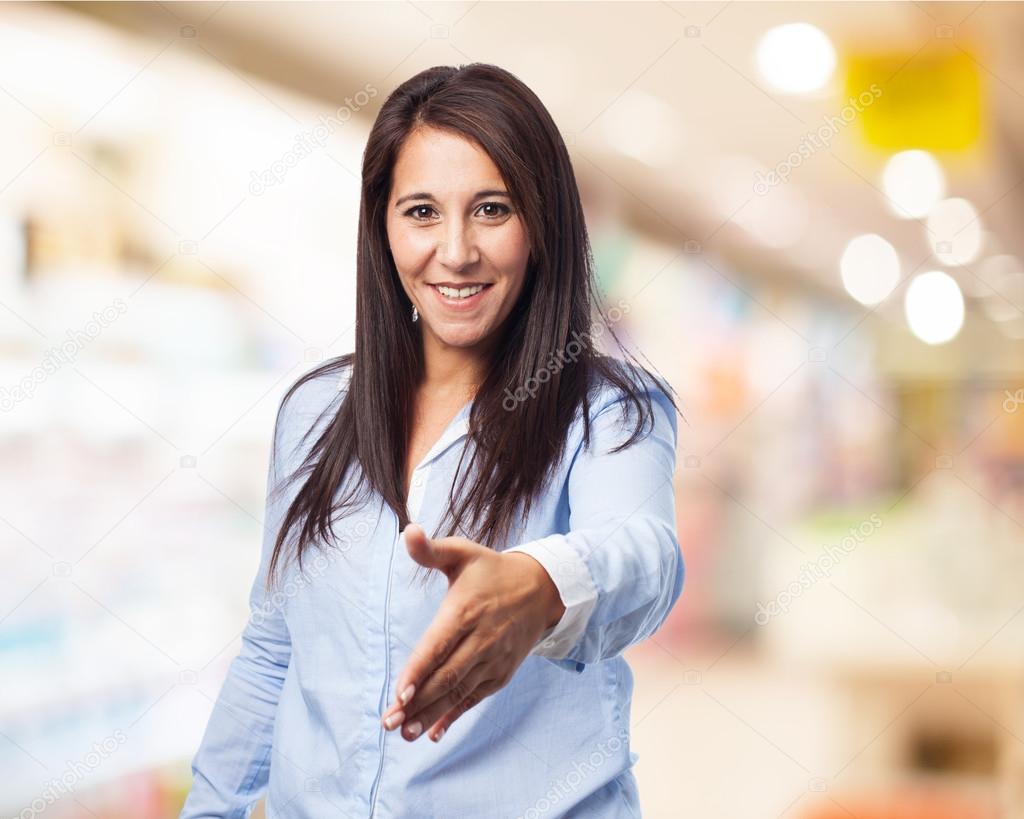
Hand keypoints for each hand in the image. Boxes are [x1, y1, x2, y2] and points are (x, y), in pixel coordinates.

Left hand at [380, 523, 564, 742]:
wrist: (542, 589)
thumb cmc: (492, 570)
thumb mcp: (463, 553)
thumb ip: (431, 550)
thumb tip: (408, 531)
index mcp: (466, 611)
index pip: (438, 646)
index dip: (419, 671)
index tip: (399, 694)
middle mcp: (481, 639)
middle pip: (447, 676)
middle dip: (418, 702)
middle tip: (390, 722)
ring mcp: (493, 659)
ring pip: (459, 692)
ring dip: (432, 715)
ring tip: (405, 734)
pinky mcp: (501, 673)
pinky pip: (475, 698)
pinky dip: (455, 716)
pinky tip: (433, 733)